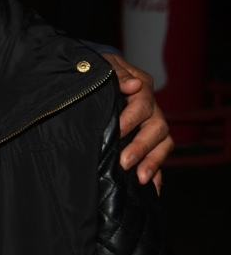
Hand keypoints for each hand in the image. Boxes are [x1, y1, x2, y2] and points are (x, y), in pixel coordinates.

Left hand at [102, 53, 173, 190]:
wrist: (92, 78)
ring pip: (163, 143)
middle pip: (157, 127)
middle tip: (125, 161)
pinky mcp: (147, 141)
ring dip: (153, 161)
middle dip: (142, 146)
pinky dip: (157, 173)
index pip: (143, 104)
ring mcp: (150, 125)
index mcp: (140, 88)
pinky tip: (151, 189)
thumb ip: (115, 73)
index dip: (131, 118)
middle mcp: (150, 108)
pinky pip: (159, 158)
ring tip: (141, 178)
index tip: (117, 130)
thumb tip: (133, 86)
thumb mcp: (103, 65)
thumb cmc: (96, 71)